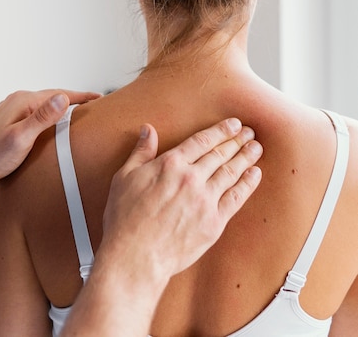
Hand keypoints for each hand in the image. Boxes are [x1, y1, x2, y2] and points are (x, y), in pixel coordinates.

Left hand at [0, 89, 100, 190]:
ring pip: (45, 105)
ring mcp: (14, 110)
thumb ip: (42, 118)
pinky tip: (54, 125)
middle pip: (53, 97)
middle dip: (75, 100)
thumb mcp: (21, 138)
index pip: (60, 94)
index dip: (82, 97)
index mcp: (24, 101)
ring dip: (62, 108)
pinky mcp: (11, 120)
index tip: (99, 98)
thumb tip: (62, 98)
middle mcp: (18, 101)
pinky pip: (37, 113)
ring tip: (79, 114)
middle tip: (94, 106)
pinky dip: (51, 116)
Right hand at [60, 119, 260, 336]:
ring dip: (246, 157)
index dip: (220, 130)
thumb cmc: (126, 219)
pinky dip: (247, 184)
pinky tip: (255, 174)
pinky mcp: (213, 222)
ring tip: (256, 147)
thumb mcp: (124, 177)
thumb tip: (148, 130)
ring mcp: (205, 200)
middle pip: (220, 154)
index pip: (202, 141)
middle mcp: (191, 178)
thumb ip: (141, 152)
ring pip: (231, 172)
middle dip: (236, 140)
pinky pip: (236, 198)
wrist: (135, 256)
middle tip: (248, 132)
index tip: (233, 124)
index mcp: (171, 164)